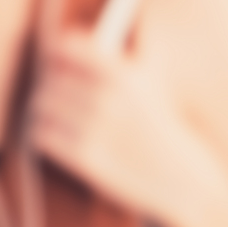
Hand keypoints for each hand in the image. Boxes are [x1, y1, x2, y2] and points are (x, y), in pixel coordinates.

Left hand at [28, 28, 218, 226]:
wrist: (186, 180)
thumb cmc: (162, 132)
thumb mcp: (147, 89)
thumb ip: (111, 69)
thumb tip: (65, 47)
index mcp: (127, 74)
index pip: (70, 46)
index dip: (57, 52)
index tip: (56, 60)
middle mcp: (110, 97)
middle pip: (50, 79)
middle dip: (49, 87)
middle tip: (57, 96)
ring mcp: (98, 128)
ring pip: (41, 106)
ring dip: (43, 111)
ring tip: (57, 118)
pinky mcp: (87, 158)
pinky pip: (42, 136)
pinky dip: (43, 135)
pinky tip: (57, 139)